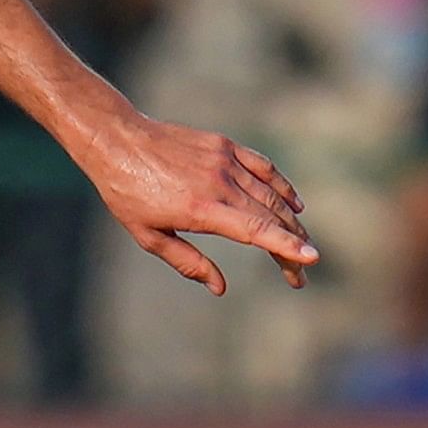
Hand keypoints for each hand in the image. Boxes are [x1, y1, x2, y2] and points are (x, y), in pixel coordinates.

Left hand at [76, 106, 317, 296]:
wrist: (117, 139)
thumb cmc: (126, 192)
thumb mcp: (149, 235)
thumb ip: (187, 262)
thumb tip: (219, 287)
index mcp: (200, 208)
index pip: (255, 230)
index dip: (285, 246)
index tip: (311, 258)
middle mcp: (218, 182)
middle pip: (270, 217)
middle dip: (291, 246)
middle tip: (300, 275)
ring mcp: (224, 160)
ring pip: (270, 194)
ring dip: (290, 222)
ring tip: (301, 245)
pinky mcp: (224, 145)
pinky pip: (263, 167)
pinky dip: (282, 186)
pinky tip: (294, 204)